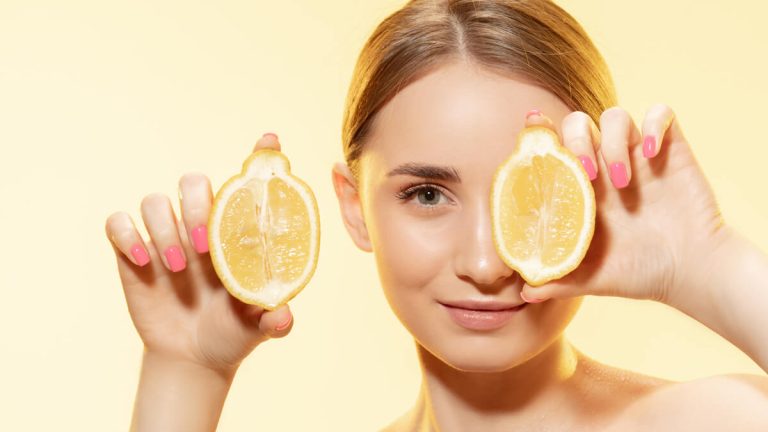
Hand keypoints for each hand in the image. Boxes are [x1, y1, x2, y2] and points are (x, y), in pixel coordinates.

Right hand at [105, 133, 293, 374]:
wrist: (194, 358)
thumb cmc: (233, 332)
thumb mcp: (257, 328)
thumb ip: (274, 320)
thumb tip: (284, 316)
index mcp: (234, 233)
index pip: (245, 185)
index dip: (257, 158)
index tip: (270, 138)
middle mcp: (200, 225)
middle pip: (192, 182)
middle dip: (197, 204)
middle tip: (206, 246)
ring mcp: (165, 235)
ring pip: (154, 201)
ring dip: (165, 228)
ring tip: (179, 267)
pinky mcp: (132, 251)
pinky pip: (117, 222)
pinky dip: (126, 233)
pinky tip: (142, 260)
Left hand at [519, 105, 725, 303]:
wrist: (690, 271)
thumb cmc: (638, 272)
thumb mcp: (591, 279)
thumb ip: (557, 282)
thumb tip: (524, 294)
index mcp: (579, 187)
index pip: (553, 147)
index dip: (540, 132)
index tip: (531, 124)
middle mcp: (604, 164)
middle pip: (578, 123)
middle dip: (575, 140)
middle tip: (586, 174)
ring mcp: (636, 155)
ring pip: (614, 116)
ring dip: (612, 141)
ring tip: (620, 180)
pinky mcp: (669, 150)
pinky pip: (661, 113)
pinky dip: (654, 124)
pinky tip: (651, 153)